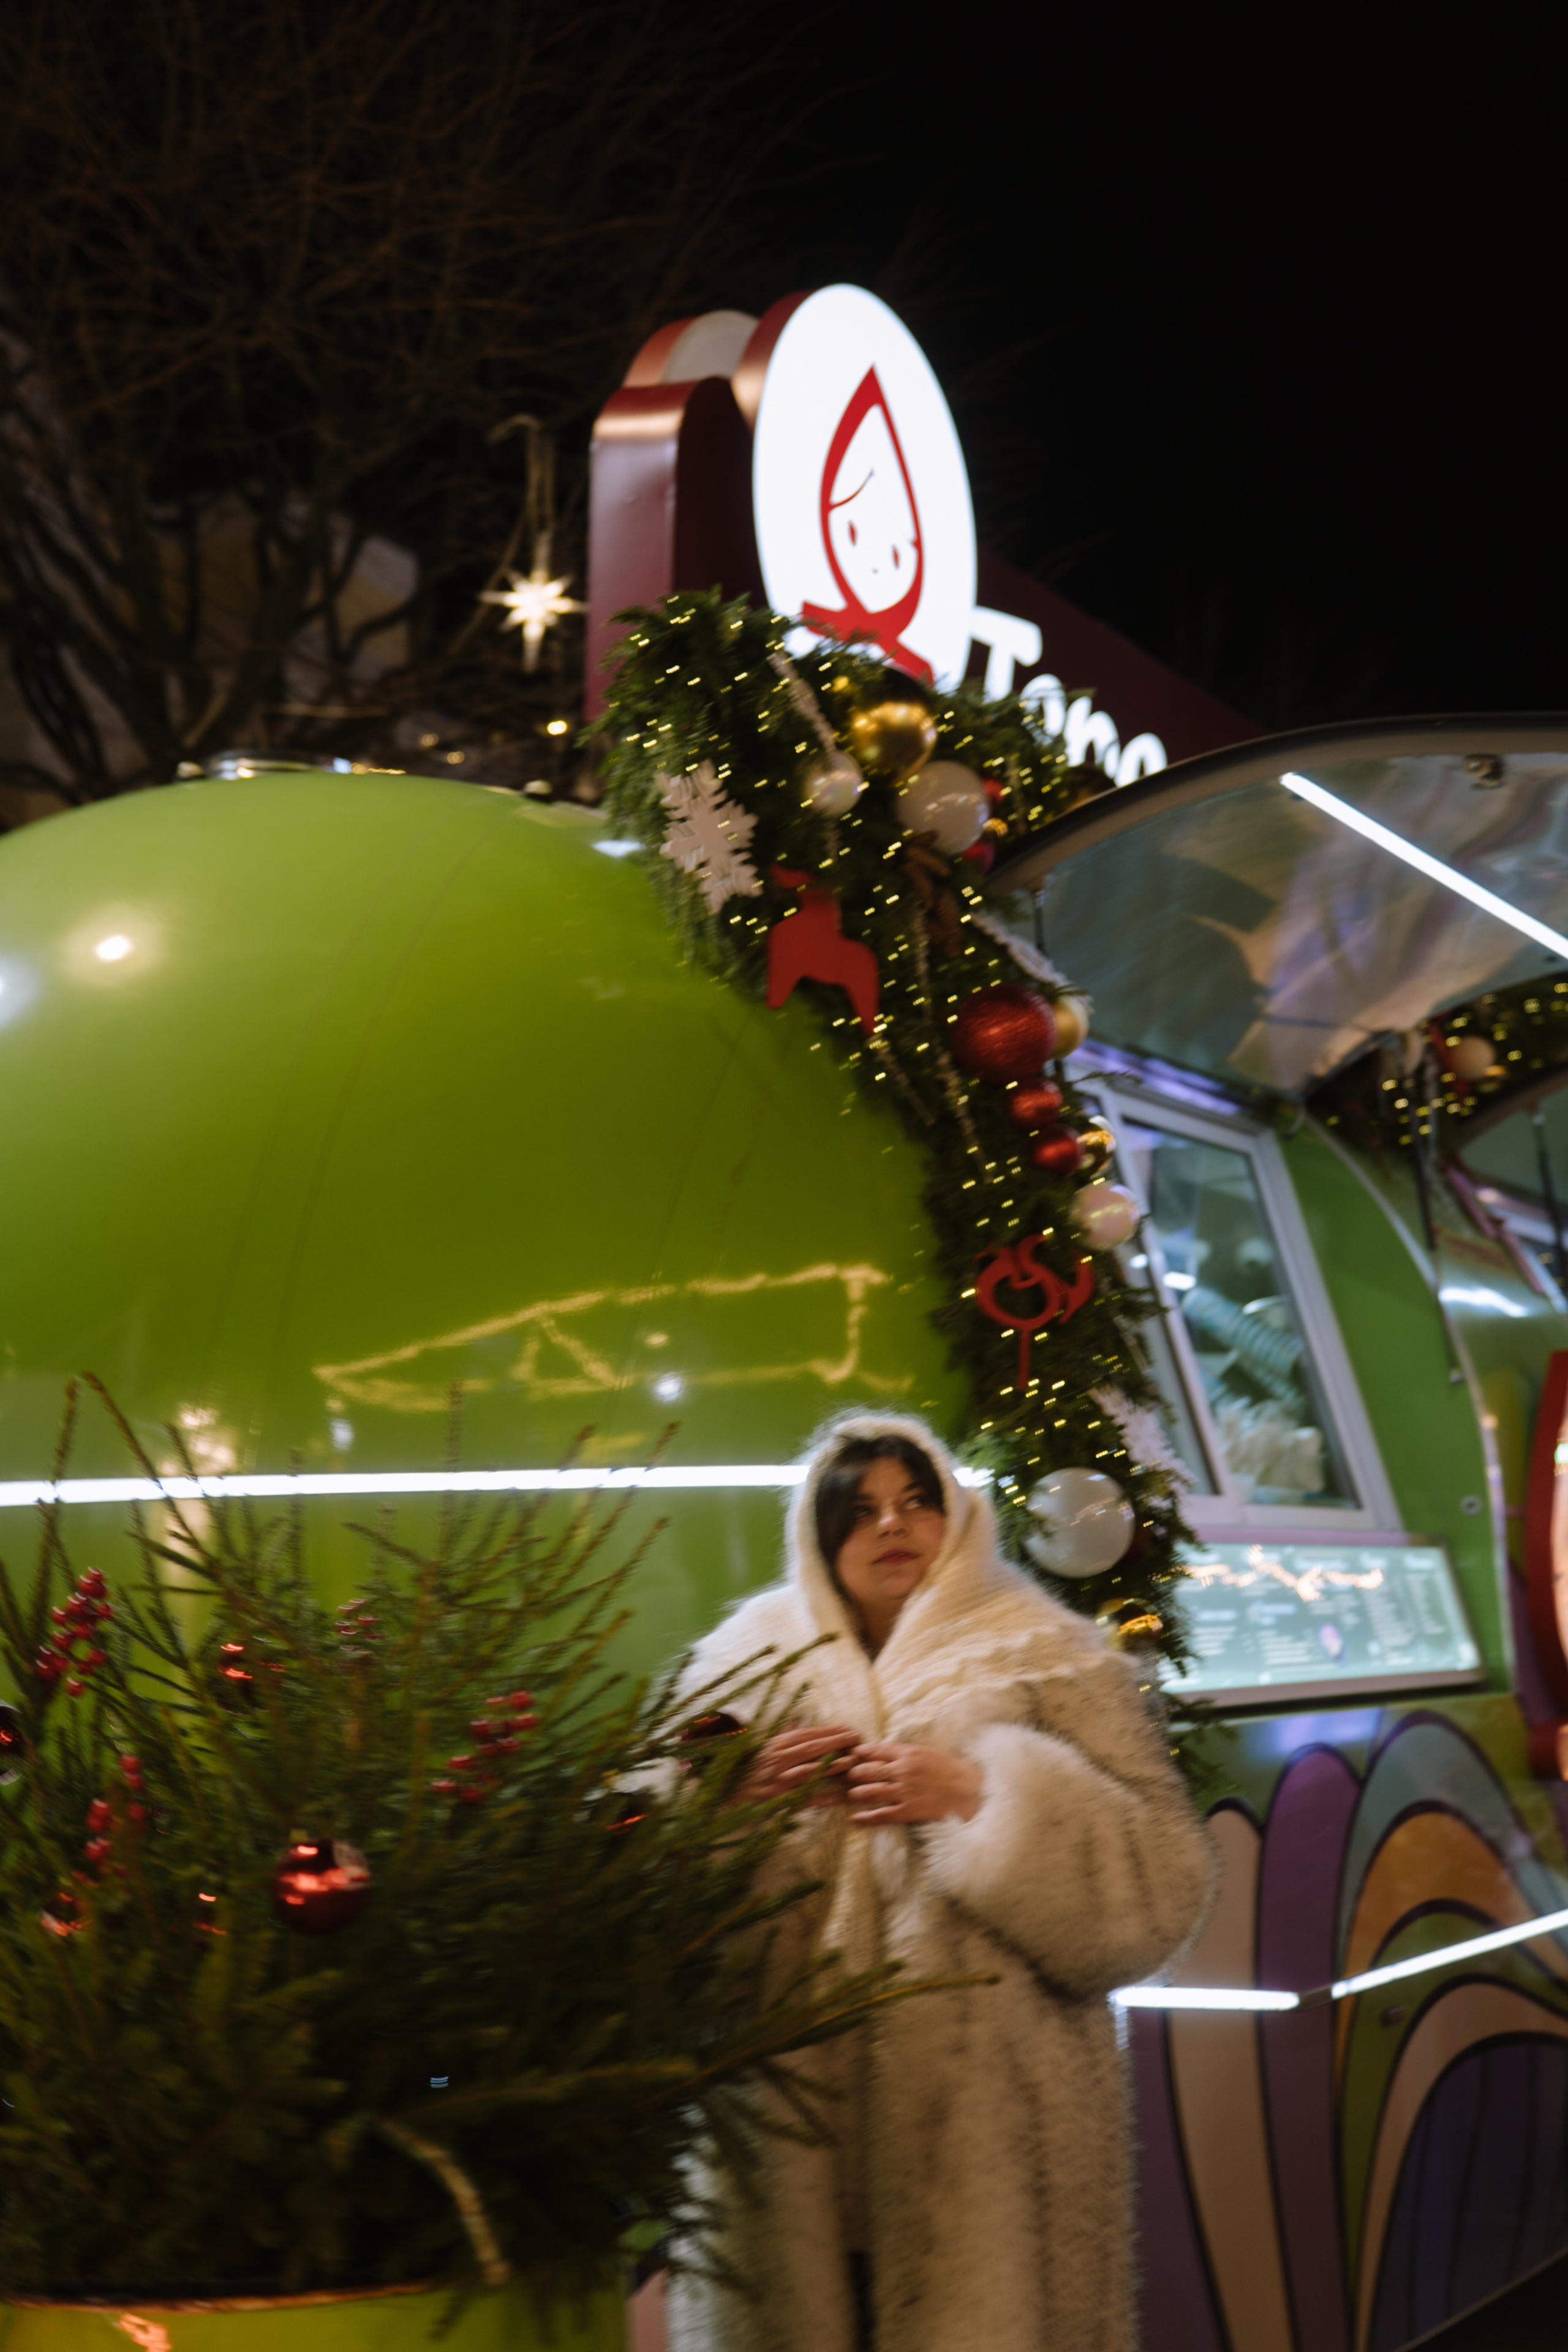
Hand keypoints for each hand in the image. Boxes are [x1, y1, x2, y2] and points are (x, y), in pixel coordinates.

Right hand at [736, 1725, 859, 1807]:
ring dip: (832, 1765)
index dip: (832, 1731)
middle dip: (838, 1742)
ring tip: (852, 1762)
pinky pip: (803, 1797)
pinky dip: (821, 1797)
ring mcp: (779, 1778)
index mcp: (778, 1743)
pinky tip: (838, 1797)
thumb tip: (800, 1720)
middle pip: (813, 1747)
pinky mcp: (778, 1797)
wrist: (729, 1786)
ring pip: (810, 1770)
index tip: (851, 1729)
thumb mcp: (768, 1745)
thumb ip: (786, 1734)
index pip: (810, 1734)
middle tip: (859, 1740)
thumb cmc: (751, 1764)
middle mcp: (779, 1758)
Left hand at [846, 1740, 983, 1826]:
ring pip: (869, 1791)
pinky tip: (855, 1819)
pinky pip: (881, 1815)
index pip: (876, 1750)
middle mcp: (902, 1770)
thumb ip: (909, 1753)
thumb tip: (891, 1753)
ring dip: (855, 1793)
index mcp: (908, 1753)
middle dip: (853, 1772)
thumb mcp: (931, 1753)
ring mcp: (904, 1791)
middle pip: (868, 1770)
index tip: (851, 1754)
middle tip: (845, 1775)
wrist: (972, 1791)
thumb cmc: (955, 1770)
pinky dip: (865, 1818)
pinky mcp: (908, 1811)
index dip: (861, 1752)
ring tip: (849, 1794)